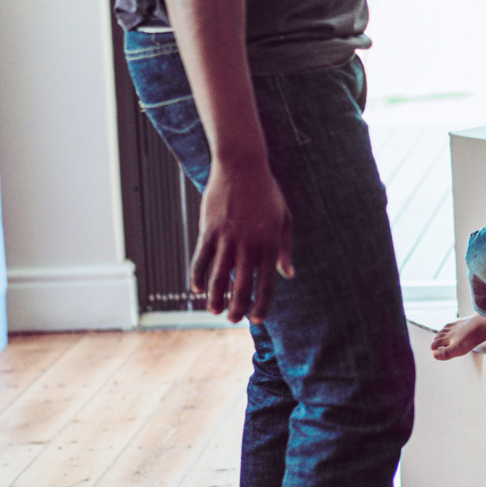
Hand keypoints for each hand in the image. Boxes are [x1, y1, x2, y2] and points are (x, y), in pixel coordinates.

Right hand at [188, 156, 293, 322]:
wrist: (242, 167)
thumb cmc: (266, 193)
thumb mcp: (284, 219)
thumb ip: (284, 249)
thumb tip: (287, 274)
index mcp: (269, 246)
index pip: (266, 285)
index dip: (261, 306)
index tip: (257, 319)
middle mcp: (248, 246)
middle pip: (241, 287)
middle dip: (237, 308)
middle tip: (233, 319)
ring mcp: (227, 240)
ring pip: (219, 278)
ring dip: (216, 298)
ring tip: (214, 310)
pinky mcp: (208, 231)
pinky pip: (201, 260)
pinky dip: (198, 277)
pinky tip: (197, 289)